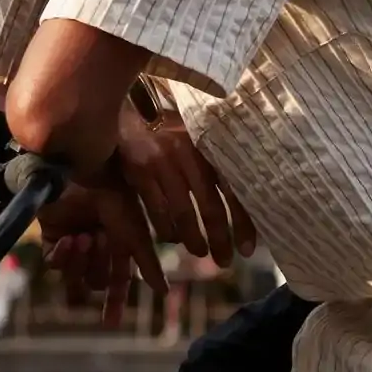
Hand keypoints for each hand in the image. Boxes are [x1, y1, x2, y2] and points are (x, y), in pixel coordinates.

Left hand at [38, 178, 167, 328]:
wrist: (82, 171)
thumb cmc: (115, 196)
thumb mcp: (136, 231)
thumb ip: (148, 262)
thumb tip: (165, 291)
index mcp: (119, 244)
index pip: (118, 281)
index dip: (114, 303)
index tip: (111, 324)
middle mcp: (97, 245)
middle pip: (96, 280)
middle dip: (98, 267)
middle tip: (100, 241)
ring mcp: (74, 240)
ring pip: (76, 274)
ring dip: (82, 261)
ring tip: (86, 237)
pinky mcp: (52, 236)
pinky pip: (55, 263)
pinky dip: (64, 256)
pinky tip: (72, 238)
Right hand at [112, 103, 250, 261]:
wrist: (123, 111)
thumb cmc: (164, 130)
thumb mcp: (194, 141)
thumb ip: (211, 165)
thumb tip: (243, 202)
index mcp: (209, 146)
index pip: (234, 188)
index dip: (243, 222)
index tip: (248, 249)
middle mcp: (190, 153)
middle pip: (211, 205)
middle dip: (221, 238)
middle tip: (225, 261)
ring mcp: (163, 161)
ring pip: (183, 212)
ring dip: (193, 239)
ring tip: (200, 252)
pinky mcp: (139, 169)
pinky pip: (156, 209)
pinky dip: (165, 229)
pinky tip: (170, 240)